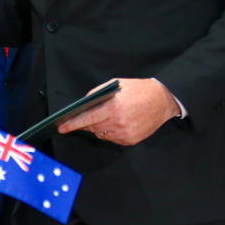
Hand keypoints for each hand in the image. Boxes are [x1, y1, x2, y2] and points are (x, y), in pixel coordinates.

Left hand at [57, 78, 181, 145]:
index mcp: (114, 107)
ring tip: (102, 118)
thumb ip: (97, 94)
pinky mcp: (131, 140)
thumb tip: (83, 105)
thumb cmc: (138, 90)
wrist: (162, 100)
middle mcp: (119, 122)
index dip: (72, 124)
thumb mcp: (115, 84)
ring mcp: (125, 133)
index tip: (61, 127)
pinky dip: (109, 132)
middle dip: (84, 124)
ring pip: (102, 134)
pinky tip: (114, 123)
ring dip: (97, 128)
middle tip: (79, 120)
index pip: (87, 119)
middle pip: (93, 128)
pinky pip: (113, 139)